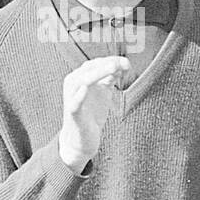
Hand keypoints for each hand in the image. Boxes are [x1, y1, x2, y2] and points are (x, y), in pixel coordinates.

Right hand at [58, 55, 128, 172]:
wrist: (82, 139)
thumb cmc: (92, 113)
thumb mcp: (103, 92)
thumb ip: (110, 78)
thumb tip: (122, 65)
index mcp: (80, 78)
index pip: (95, 64)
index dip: (111, 61)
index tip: (127, 63)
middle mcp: (73, 85)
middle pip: (88, 69)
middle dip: (106, 64)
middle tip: (122, 63)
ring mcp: (71, 99)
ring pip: (81, 81)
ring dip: (97, 73)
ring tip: (112, 68)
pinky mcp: (73, 114)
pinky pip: (75, 103)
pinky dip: (79, 95)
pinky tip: (85, 89)